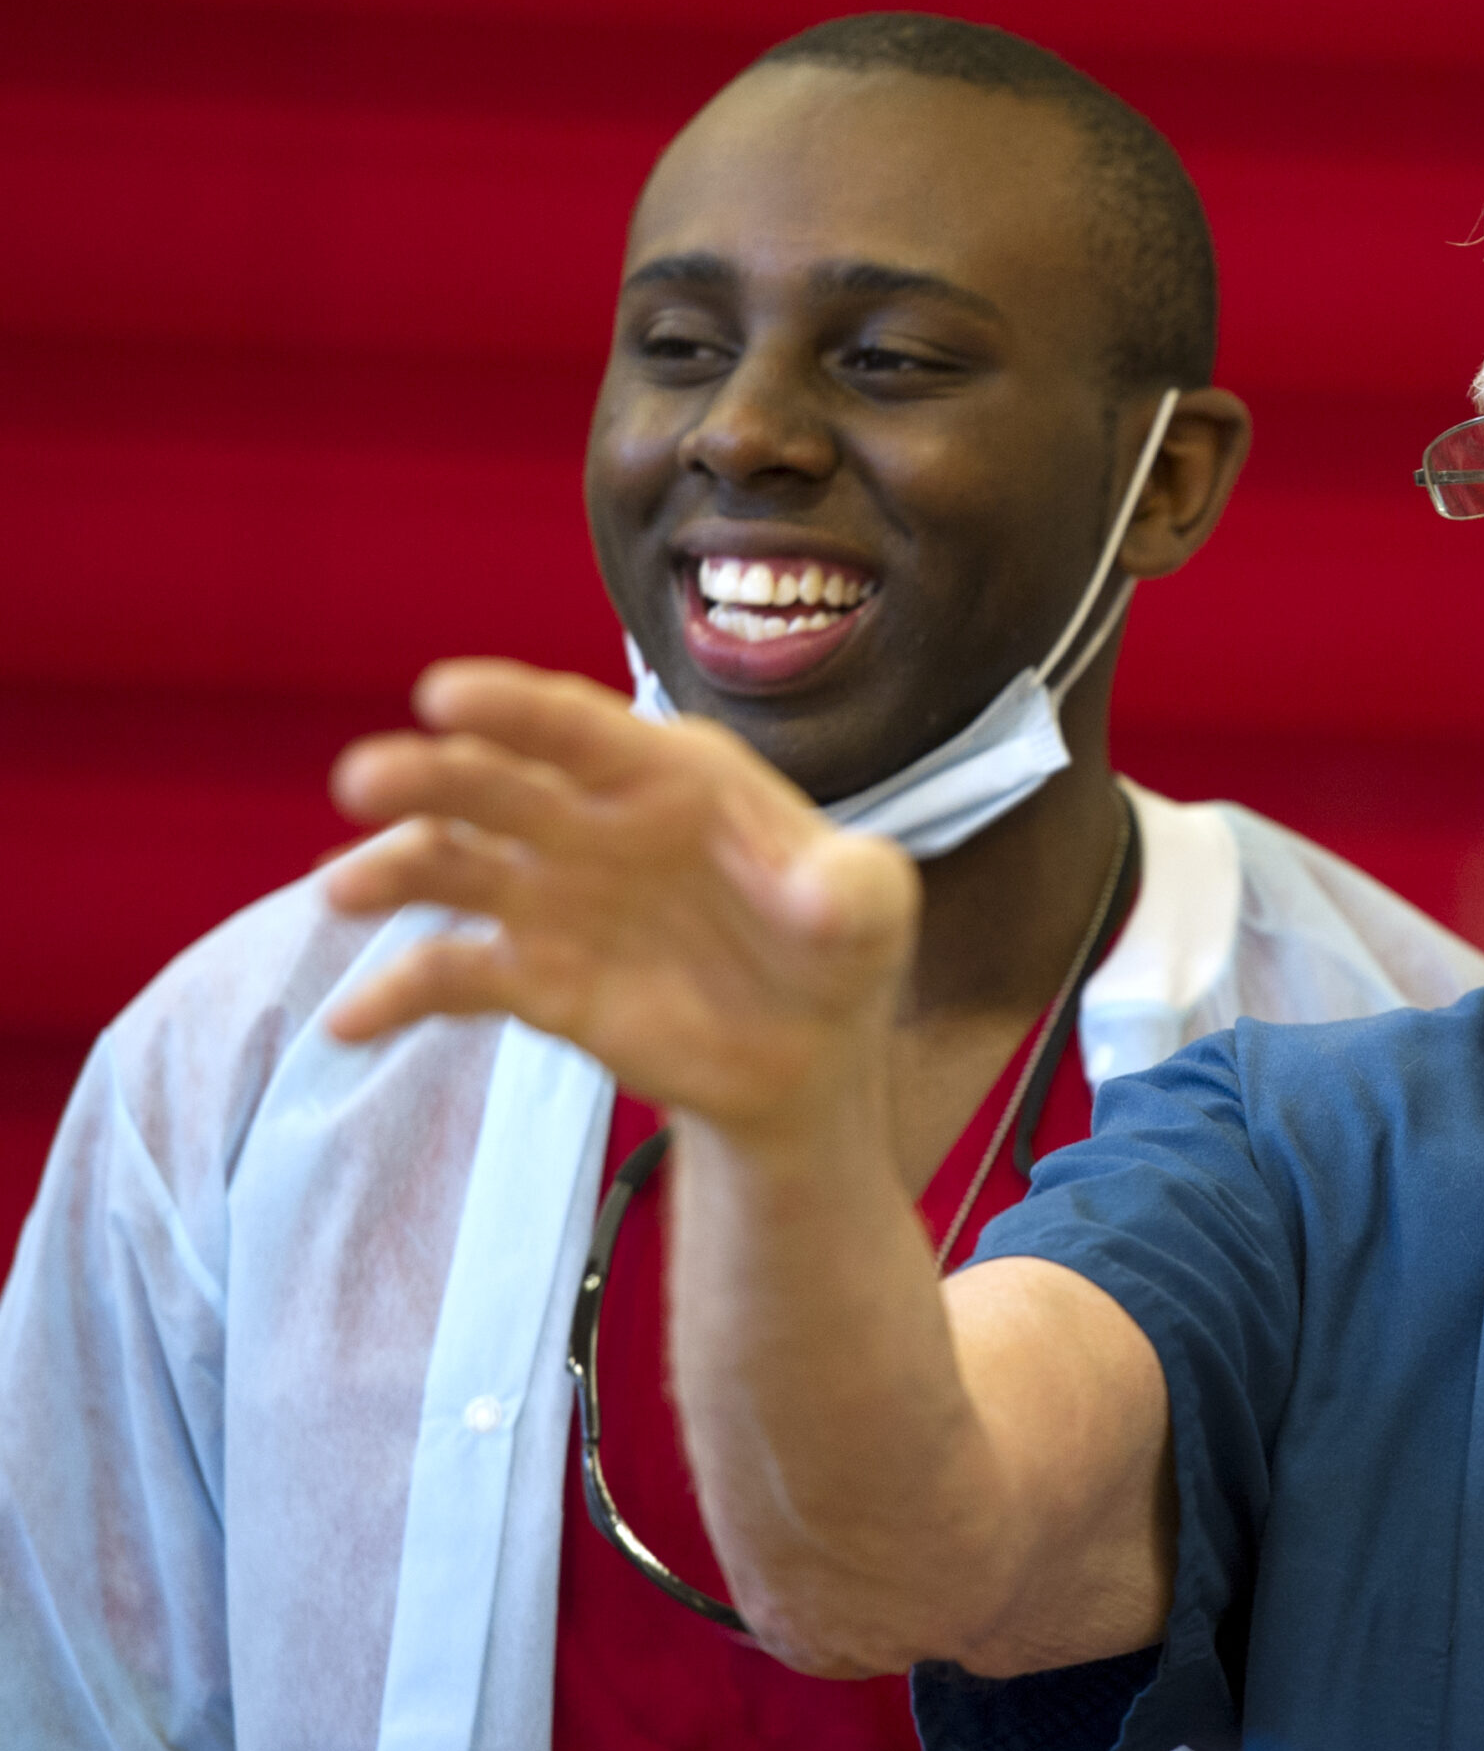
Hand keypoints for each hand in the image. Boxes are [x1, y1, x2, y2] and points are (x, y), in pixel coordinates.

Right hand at [323, 659, 918, 1139]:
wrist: (810, 1056)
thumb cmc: (839, 949)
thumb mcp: (872, 909)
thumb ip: (854, 887)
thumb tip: (821, 892)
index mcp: (671, 777)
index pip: (585, 730)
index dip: (516, 708)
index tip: (446, 694)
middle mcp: (597, 822)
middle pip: (500, 784)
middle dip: (433, 775)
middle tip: (366, 779)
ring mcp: (557, 898)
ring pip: (456, 865)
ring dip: (395, 867)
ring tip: (343, 891)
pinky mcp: (537, 979)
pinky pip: (453, 977)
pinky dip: (397, 994)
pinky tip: (349, 1023)